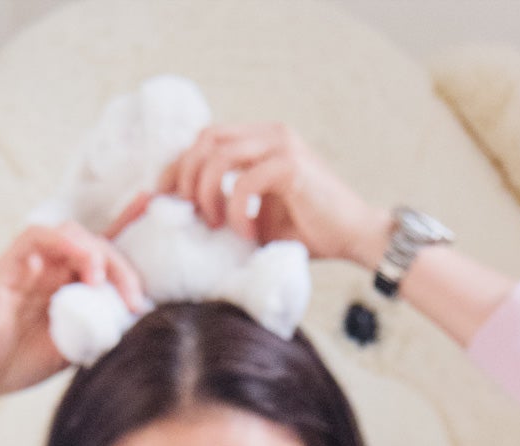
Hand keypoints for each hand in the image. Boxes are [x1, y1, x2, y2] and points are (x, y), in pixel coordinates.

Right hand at [0, 221, 148, 402]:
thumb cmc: (15, 365)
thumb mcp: (70, 349)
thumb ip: (97, 329)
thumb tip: (134, 321)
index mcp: (64, 286)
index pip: (100, 253)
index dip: (126, 233)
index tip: (153, 219)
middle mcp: (48, 268)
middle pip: (93, 243)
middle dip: (120, 267)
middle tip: (133, 298)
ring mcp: (28, 263)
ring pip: (70, 233)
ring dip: (96, 254)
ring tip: (105, 284)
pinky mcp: (8, 265)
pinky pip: (39, 237)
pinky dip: (66, 245)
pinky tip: (84, 270)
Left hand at [116, 122, 384, 264]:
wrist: (355, 236)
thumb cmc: (307, 232)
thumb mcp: (256, 215)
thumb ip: (226, 204)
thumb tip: (181, 215)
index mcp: (261, 140)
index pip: (206, 138)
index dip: (179, 165)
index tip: (164, 198)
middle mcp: (270, 134)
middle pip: (205, 140)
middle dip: (185, 177)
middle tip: (186, 213)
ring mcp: (281, 145)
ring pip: (219, 155)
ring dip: (207, 193)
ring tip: (216, 224)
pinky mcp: (290, 166)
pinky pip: (244, 182)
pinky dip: (236, 211)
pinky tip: (247, 233)